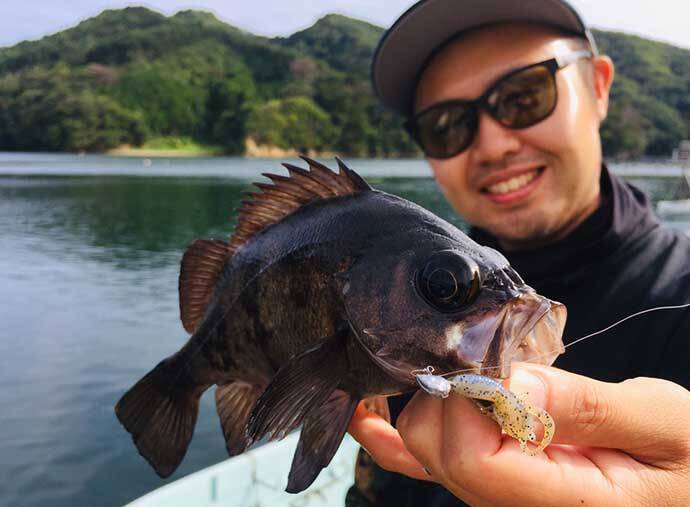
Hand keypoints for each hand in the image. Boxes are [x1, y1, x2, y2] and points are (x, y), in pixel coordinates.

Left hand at [348, 363, 689, 505]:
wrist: (684, 475)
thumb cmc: (688, 456)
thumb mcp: (664, 425)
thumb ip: (586, 408)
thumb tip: (507, 383)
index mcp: (563, 504)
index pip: (471, 458)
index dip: (468, 399)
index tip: (494, 357)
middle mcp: (513, 506)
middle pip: (434, 451)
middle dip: (446, 391)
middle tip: (482, 350)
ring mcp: (496, 494)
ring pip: (420, 449)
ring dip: (428, 396)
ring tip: (461, 360)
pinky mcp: (490, 476)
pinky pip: (418, 462)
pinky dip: (388, 433)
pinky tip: (369, 410)